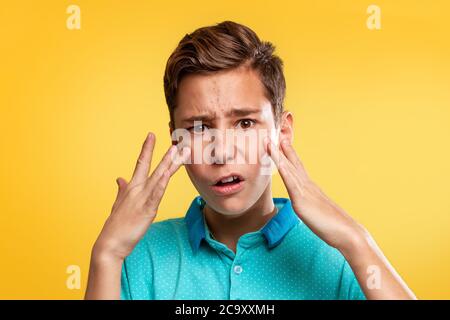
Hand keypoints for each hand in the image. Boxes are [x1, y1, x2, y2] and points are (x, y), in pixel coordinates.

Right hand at [93, 132, 190, 261]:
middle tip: (176, 141)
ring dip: (170, 164)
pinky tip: (168, 174)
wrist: (109, 243)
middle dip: (166, 154)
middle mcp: (137, 189)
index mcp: (132, 187)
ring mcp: (142, 198)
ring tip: (179, 151)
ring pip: (159, 177)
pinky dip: (162, 184)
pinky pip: (157, 194)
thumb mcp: (118, 204)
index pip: (141, 163)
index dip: (147, 149)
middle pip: (154, 167)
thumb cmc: (115, 225)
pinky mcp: (147, 210)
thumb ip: (121, 190)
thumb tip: (120, 178)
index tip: (152, 135)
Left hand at [264, 137, 365, 252]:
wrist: (347, 233)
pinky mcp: (302, 201)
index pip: (297, 167)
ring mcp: (305, 191)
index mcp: (310, 188)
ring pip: (289, 168)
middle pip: (293, 162)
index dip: (288, 154)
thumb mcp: (316, 213)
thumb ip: (309, 206)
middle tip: (275, 131)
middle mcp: (308, 185)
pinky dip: (283, 169)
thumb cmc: (333, 226)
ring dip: (278, 154)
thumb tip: (304, 205)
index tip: (281, 140)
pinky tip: (277, 160)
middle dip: (282, 147)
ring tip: (269, 140)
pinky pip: (291, 182)